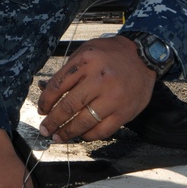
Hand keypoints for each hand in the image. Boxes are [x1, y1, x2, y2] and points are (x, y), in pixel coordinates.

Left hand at [36, 35, 155, 142]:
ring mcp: (113, 98)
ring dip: (67, 132)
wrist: (145, 56)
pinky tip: (81, 134)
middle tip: (45, 129)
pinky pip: (102, 130)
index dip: (46, 101)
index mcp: (87, 61)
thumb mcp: (87, 51)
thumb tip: (46, 91)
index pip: (58, 85)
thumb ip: (68, 70)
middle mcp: (99, 79)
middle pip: (69, 106)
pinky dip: (89, 135)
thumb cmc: (112, 54)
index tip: (42, 110)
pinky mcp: (124, 112)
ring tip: (58, 136)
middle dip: (53, 121)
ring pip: (84, 122)